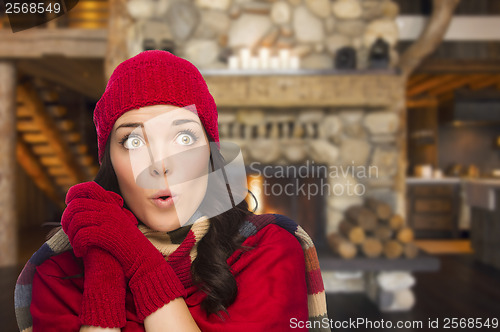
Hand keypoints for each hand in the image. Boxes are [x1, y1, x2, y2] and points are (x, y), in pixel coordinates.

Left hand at [62, 181, 186, 320]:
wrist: (142, 260)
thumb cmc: (126, 246)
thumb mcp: (116, 224)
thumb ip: (102, 215)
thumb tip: (77, 213)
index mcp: (111, 204)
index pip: (88, 188)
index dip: (73, 193)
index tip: (69, 204)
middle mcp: (110, 209)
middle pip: (76, 205)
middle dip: (66, 220)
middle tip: (69, 233)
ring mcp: (109, 220)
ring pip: (77, 220)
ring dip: (71, 235)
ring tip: (76, 245)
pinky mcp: (107, 234)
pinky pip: (83, 235)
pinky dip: (78, 245)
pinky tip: (81, 252)